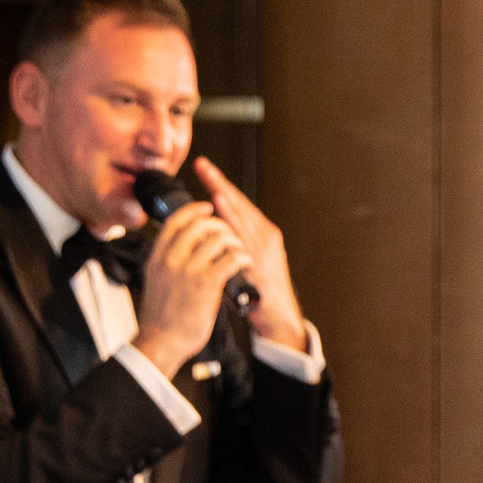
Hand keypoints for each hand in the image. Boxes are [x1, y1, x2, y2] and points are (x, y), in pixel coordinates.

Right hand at [134, 201, 251, 376]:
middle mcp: (171, 258)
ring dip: (234, 241)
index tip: (207, 208)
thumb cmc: (161, 318)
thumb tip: (184, 248)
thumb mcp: (155, 280)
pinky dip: (241, 257)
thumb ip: (167, 262)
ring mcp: (188, 270)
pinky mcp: (206, 283)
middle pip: (200, 225)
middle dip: (220, 225)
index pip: (175, 221)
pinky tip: (244, 263)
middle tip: (229, 234)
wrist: (161, 342)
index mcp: (157, 256)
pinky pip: (230, 259)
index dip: (194, 210)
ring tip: (239, 251)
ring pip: (218, 239)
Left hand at [189, 155, 305, 350]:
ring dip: (226, 197)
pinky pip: (241, 238)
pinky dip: (232, 221)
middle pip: (239, 204)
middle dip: (219, 183)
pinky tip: (223, 210)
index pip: (237, 203)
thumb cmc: (262, 292)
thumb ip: (234, 243)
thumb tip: (214, 228)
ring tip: (212, 181)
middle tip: (202, 165)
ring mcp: (262, 249)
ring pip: (241, 217)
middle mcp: (264, 237)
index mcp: (261, 234)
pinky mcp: (259, 262)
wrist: (279, 317)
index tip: (203, 168)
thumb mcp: (248, 261)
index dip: (220, 184)